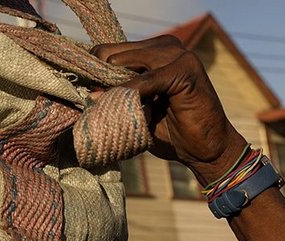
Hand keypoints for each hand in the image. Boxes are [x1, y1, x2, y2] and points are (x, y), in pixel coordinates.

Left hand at [92, 36, 248, 184]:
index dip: (92, 71)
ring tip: (102, 107)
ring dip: (111, 87)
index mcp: (153, 52)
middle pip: (113, 53)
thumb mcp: (137, 111)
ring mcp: (177, 54)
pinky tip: (123, 107)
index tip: (78, 92)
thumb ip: (118, 97)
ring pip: (125, 62)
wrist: (206, 150)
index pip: (110, 51)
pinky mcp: (185, 70)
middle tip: (87, 102)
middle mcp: (165, 46)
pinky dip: (131, 94)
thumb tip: (87, 93)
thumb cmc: (172, 132)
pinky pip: (146, 80)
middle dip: (97, 77)